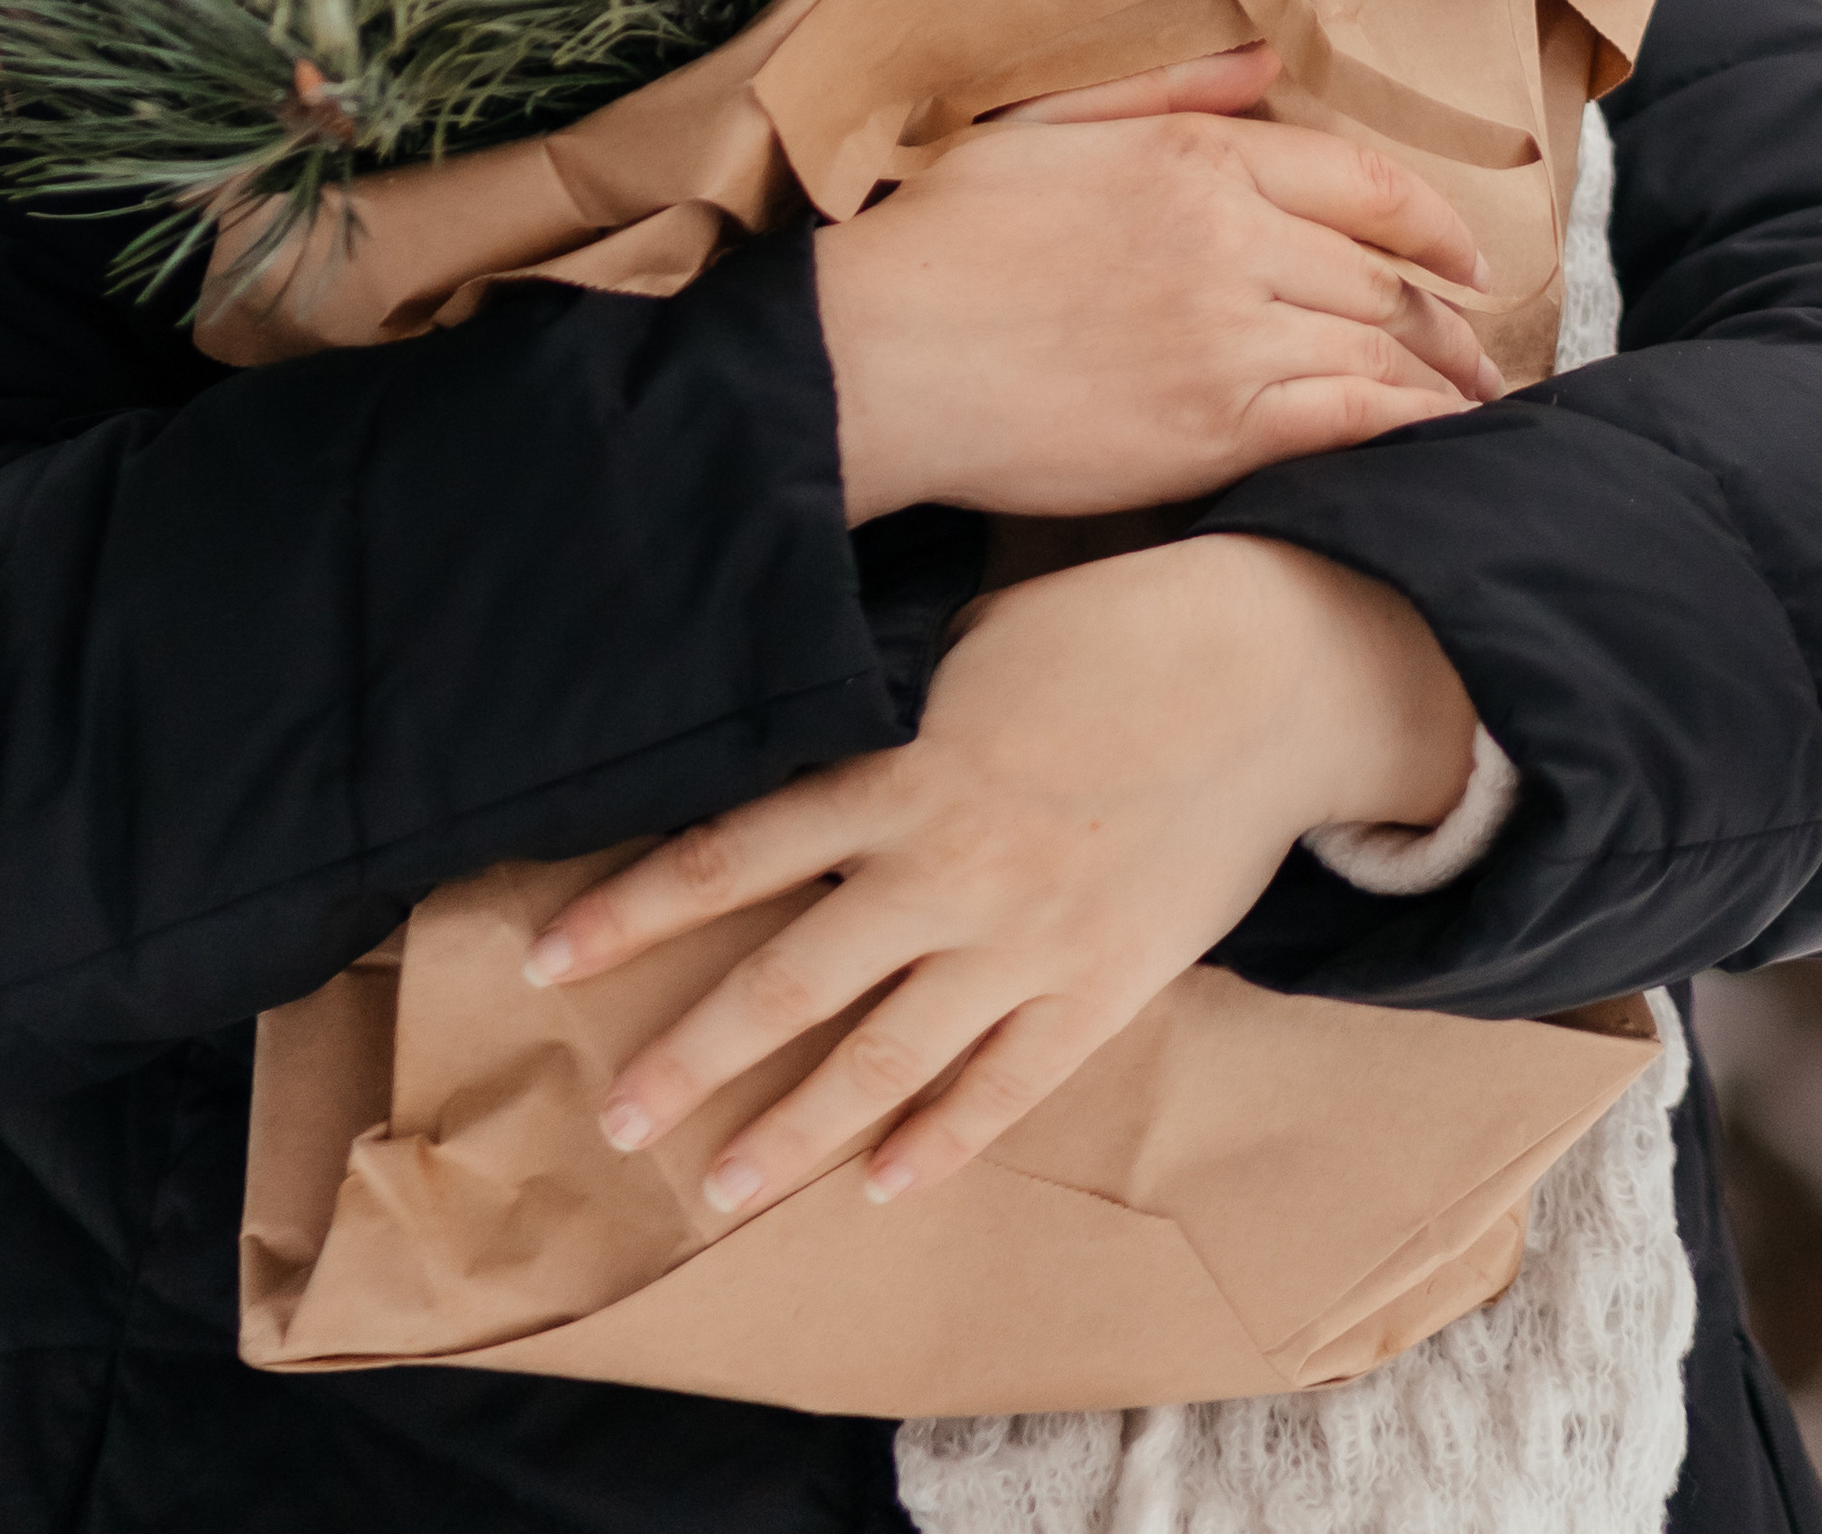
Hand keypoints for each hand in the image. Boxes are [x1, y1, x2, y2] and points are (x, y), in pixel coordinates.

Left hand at [523, 535, 1479, 1213]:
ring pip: (883, 1060)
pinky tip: (877, 1188)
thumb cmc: (1117, 632)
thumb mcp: (973, 646)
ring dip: (791, 1132)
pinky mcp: (1103, 986)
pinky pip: (1005, 1086)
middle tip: (611, 1121)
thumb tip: (805, 739)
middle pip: (788, 982)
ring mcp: (1026, 942)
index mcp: (903, 773)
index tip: (547, 960)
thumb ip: (887, 714)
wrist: (1274, 672)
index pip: (733, 855)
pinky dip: (937, 1142)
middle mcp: (947, 870)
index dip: (633, 910)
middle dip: (689, 1056)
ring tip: (713, 1188)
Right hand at [814, 41, 1497, 523]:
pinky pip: (1347, 422)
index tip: (1463, 256)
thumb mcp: (1046, 126)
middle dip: (1446, 314)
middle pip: (1382, 274)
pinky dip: (1406, 429)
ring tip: (1470, 405)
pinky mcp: (1214, 428)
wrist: (878, 353)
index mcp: (1194, 156)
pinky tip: (1434, 445)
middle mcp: (1231, 236)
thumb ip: (1165, 92)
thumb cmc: (939, 238)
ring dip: (1441, 380)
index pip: (1359, 180)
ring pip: (1379, 349)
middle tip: (1478, 345)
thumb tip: (1265, 61)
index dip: (1429, 222)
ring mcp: (1230, 334)